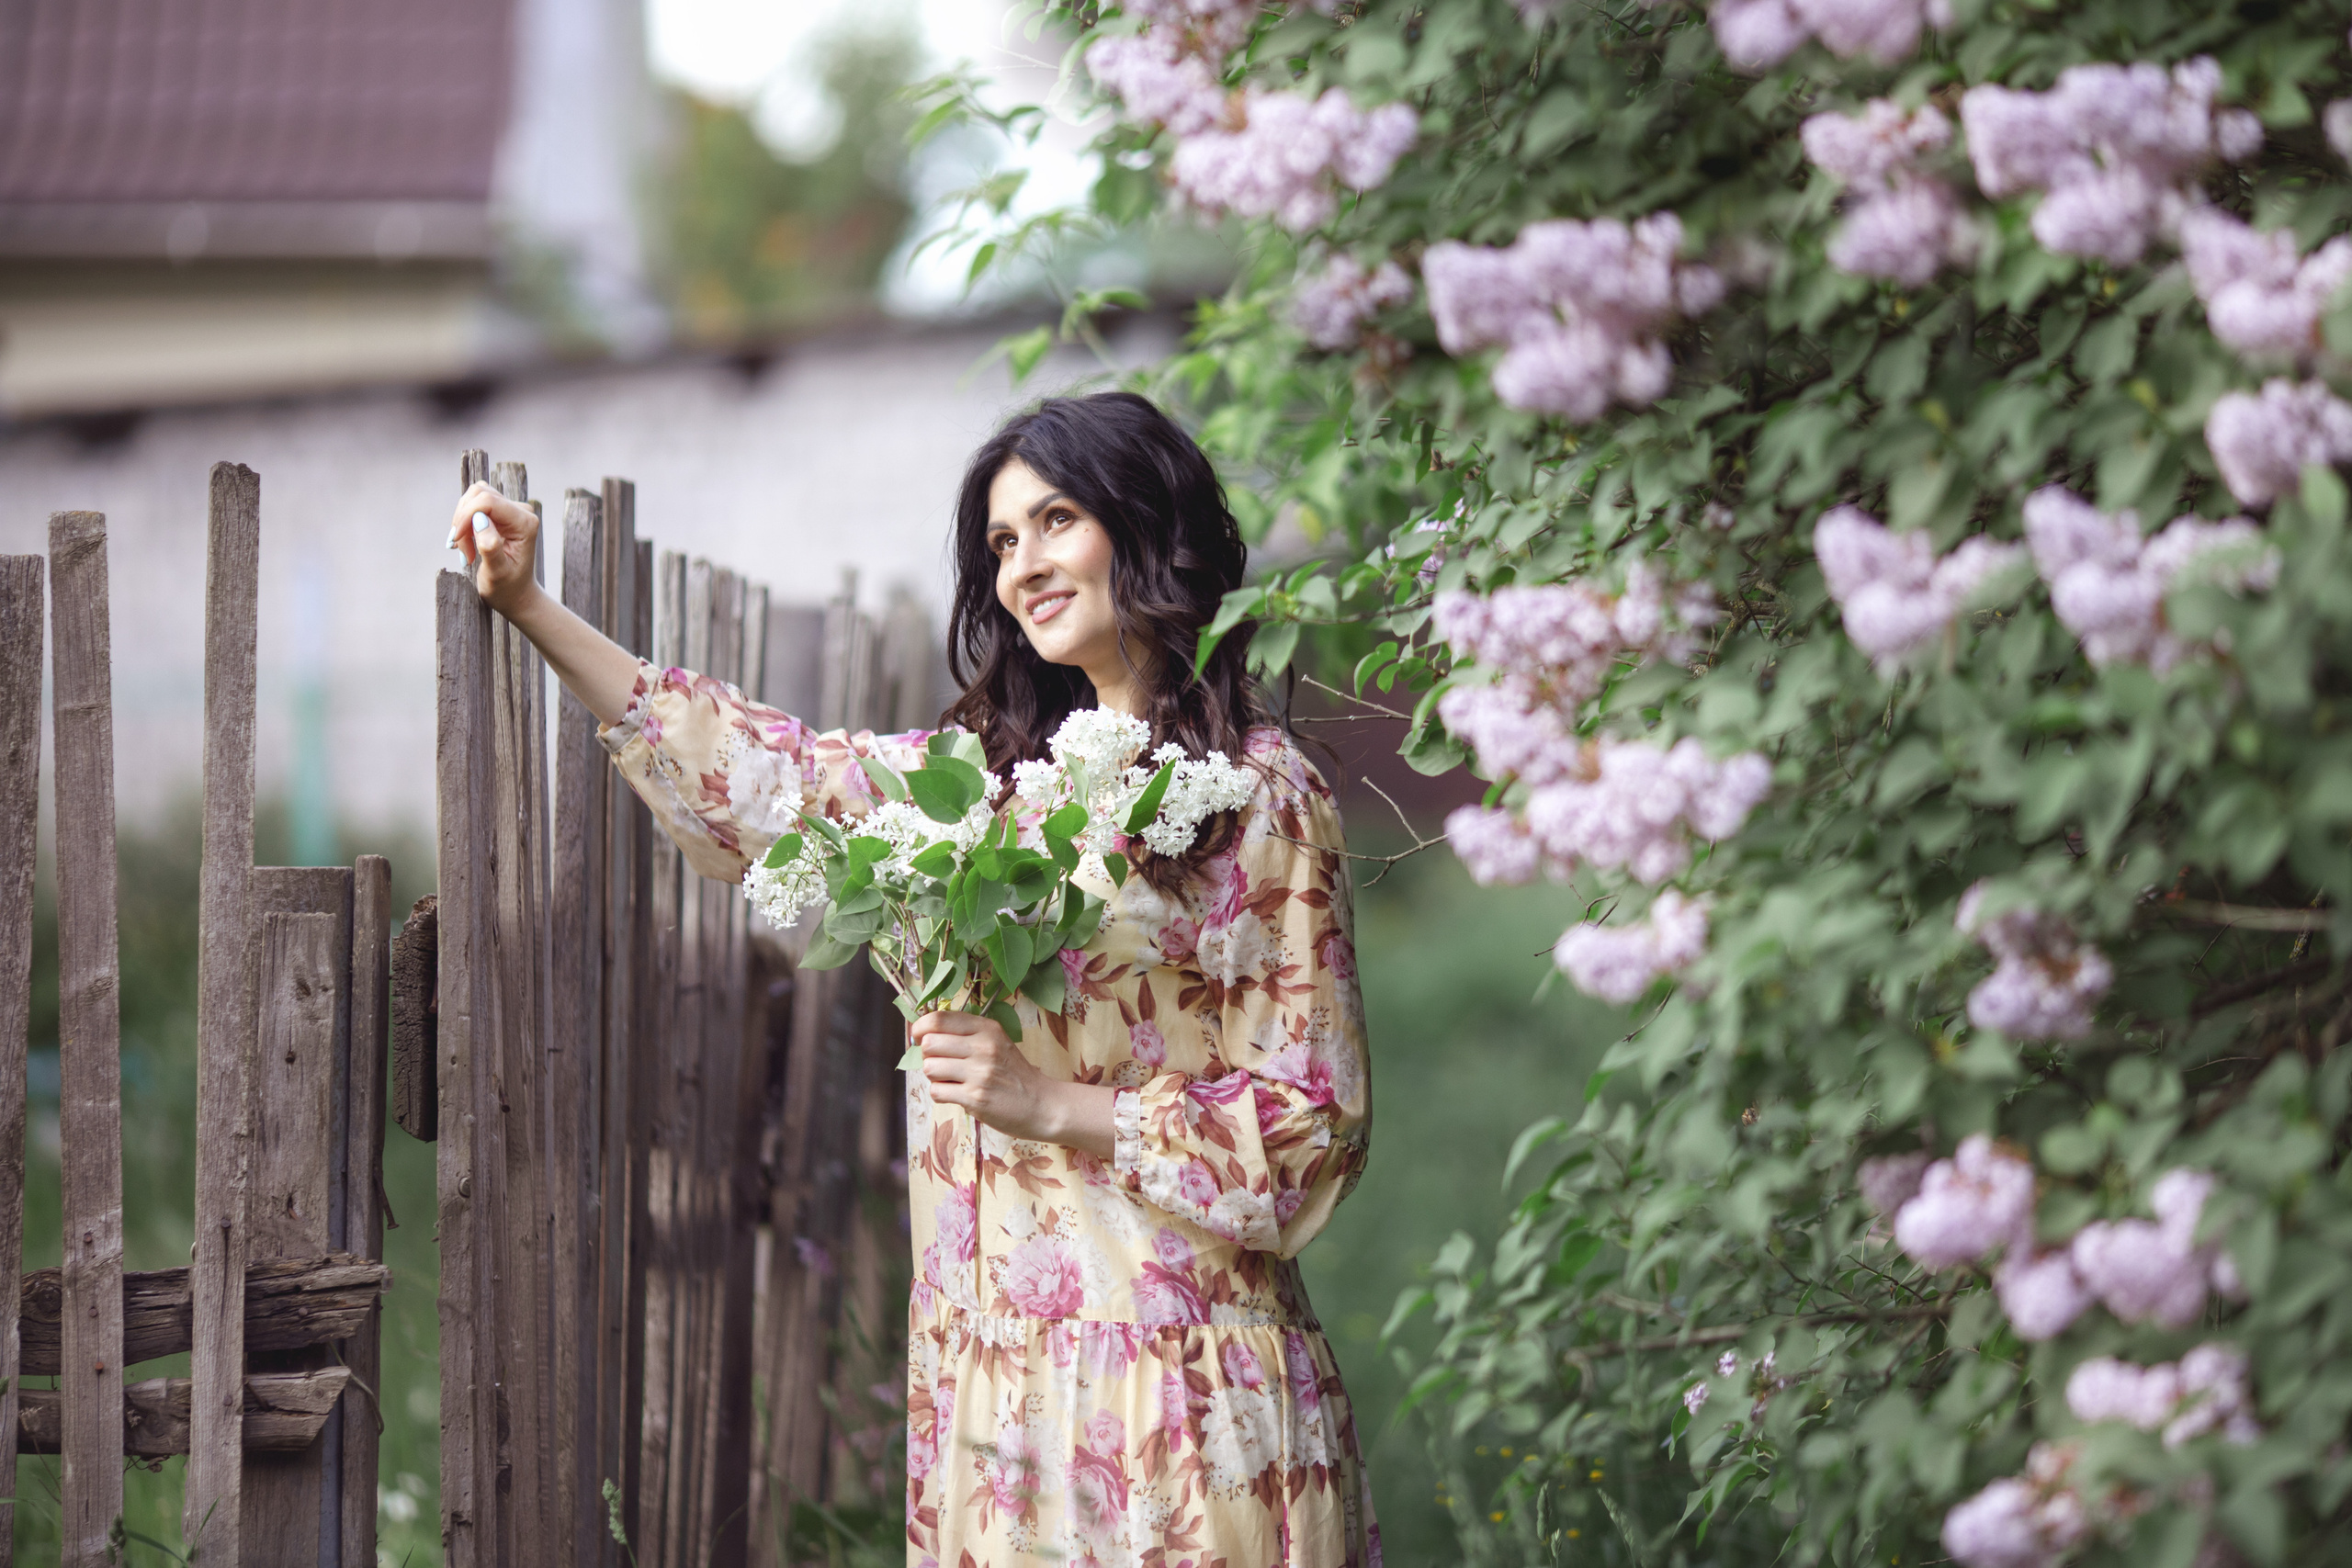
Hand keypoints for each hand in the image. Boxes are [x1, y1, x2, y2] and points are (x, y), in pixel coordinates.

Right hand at [446, 480, 542, 614]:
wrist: (515, 594)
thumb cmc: (508, 588)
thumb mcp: (497, 573)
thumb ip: (490, 547)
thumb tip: (480, 520)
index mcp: (525, 523)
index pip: (488, 501)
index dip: (466, 516)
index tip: (457, 541)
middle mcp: (521, 511)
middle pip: (479, 494)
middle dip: (463, 520)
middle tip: (462, 549)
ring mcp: (511, 510)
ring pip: (473, 497)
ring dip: (462, 522)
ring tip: (465, 549)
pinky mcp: (500, 513)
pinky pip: (473, 504)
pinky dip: (464, 522)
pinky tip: (466, 543)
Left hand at [913, 1010, 1115, 1156]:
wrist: (1041, 1104)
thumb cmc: (1014, 1073)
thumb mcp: (996, 1042)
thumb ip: (966, 1035)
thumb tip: (924, 1034)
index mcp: (987, 1029)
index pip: (939, 1019)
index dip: (920, 1027)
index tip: (919, 1037)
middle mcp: (983, 1047)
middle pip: (930, 1043)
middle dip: (928, 1055)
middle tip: (941, 1063)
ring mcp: (979, 1073)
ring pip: (930, 1068)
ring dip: (934, 1077)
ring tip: (950, 1080)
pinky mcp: (975, 1098)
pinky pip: (937, 1092)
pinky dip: (941, 1094)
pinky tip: (956, 1094)